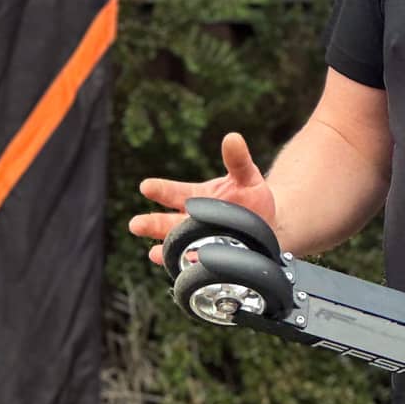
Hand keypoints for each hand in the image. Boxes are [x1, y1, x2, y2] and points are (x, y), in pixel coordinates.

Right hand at [128, 132, 276, 266]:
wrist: (269, 225)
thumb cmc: (252, 198)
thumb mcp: (247, 177)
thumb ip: (238, 160)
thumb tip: (233, 137)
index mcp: (196, 197)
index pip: (173, 192)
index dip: (160, 190)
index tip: (146, 186)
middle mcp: (191, 220)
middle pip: (167, 222)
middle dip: (152, 223)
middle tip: (135, 225)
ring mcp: (198, 241)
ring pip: (176, 244)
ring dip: (163, 247)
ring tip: (151, 251)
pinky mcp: (208, 258)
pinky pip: (191, 263)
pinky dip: (182, 265)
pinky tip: (173, 266)